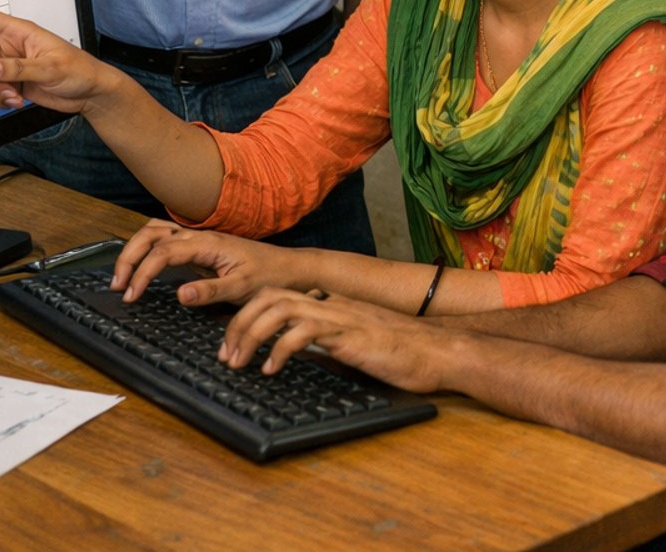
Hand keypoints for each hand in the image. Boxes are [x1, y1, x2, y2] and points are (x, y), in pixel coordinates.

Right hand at [0, 0, 125, 114]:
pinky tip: (14, 101)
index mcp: (19, 33)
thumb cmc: (79, 71)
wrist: (88, 93)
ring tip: (16, 97)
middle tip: (6, 89)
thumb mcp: (50, 69)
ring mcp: (7, 66)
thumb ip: (18, 69)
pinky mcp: (9, 83)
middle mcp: (9, 47)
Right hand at [111, 220, 308, 305]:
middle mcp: (199, 236)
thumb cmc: (268, 277)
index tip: (131, 295)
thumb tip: (180, 294)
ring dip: (135, 249)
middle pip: (151, 234)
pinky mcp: (200, 246)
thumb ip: (210, 290)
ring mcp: (199, 239)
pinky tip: (143, 266)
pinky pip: (166, 238)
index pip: (163, 252)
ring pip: (156, 231)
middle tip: (117, 284)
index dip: (142, 272)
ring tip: (122, 276)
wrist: (288, 268)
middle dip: (129, 256)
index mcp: (208, 243)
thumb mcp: (242, 288)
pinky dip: (147, 247)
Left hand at [218, 288, 450, 390]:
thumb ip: (327, 340)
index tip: (231, 346)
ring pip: (279, 308)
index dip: (247, 318)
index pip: (277, 296)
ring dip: (251, 334)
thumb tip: (298, 349)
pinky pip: (303, 332)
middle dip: (238, 324)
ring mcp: (340, 316)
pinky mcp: (349, 333)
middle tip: (226, 355)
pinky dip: (279, 349)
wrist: (439, 352)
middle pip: (269, 297)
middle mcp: (331, 303)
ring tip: (240, 362)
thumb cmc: (402, 352)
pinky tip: (271, 370)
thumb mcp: (354, 343)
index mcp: (331, 304)